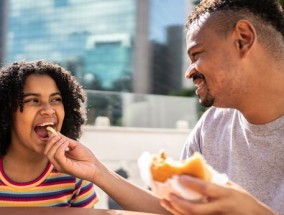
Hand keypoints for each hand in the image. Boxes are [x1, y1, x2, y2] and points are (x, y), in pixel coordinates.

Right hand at [44, 133, 99, 181]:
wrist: (94, 166)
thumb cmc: (86, 156)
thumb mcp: (74, 145)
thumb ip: (65, 140)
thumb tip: (56, 133)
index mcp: (59, 157)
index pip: (48, 149)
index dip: (50, 139)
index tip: (56, 133)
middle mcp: (57, 162)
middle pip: (46, 151)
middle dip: (51, 141)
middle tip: (60, 137)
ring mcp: (60, 165)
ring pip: (49, 154)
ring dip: (56, 144)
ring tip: (66, 141)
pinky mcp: (64, 167)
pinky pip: (57, 156)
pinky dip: (61, 147)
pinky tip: (67, 144)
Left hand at [160, 175, 275, 214]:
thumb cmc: (243, 200)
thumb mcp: (232, 186)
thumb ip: (217, 180)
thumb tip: (201, 167)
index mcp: (226, 195)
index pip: (206, 189)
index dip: (192, 183)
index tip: (179, 177)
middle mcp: (220, 208)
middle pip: (196, 209)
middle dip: (180, 203)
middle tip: (169, 194)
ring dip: (176, 210)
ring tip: (165, 201)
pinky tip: (173, 209)